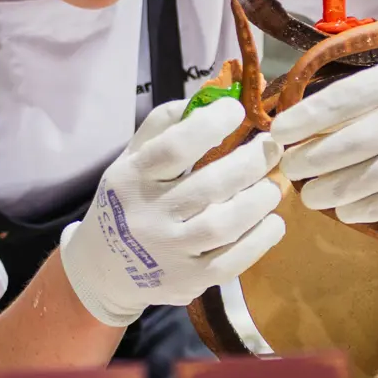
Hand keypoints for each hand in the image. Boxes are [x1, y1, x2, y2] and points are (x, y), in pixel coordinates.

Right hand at [60, 98, 284, 326]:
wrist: (103, 269)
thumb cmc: (127, 200)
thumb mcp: (131, 157)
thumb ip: (164, 124)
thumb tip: (210, 95)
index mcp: (132, 178)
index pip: (174, 148)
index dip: (210, 125)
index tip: (237, 110)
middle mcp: (148, 216)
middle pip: (209, 186)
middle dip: (250, 162)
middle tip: (271, 147)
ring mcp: (168, 253)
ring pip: (223, 225)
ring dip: (259, 200)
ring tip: (274, 184)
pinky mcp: (186, 282)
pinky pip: (231, 262)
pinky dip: (259, 240)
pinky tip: (273, 221)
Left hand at [271, 35, 377, 223]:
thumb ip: (365, 89)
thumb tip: (306, 116)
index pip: (343, 99)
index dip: (306, 119)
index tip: (278, 133)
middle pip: (355, 144)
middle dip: (314, 161)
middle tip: (288, 170)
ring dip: (337, 192)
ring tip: (311, 196)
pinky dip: (372, 208)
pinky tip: (348, 211)